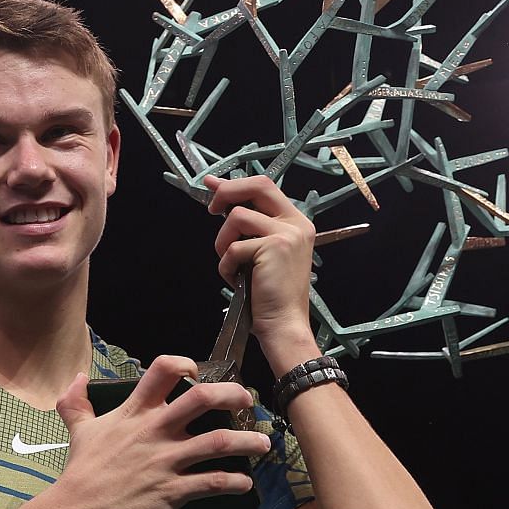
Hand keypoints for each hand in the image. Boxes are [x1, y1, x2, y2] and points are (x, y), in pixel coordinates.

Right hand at [47, 356, 271, 508]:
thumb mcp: (79, 431)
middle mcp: (155, 431)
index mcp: (136, 413)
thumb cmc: (81, 472)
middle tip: (248, 401)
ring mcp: (166, 461)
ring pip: (217, 442)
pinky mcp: (172, 491)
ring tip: (263, 443)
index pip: (163, 370)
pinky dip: (235, 482)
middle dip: (233, 395)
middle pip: (202, 399)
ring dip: (247, 441)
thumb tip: (76, 378)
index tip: (199, 372)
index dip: (185, 364)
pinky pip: (212, 483)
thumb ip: (77, 403)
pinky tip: (245, 483)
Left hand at [204, 173, 321, 374]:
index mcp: (296, 222)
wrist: (284, 325)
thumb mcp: (263, 253)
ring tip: (233, 266)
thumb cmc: (270, 295)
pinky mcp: (274, 247)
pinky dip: (227, 266)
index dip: (236, 183)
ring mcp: (287, 234)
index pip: (265, 186)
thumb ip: (249, 225)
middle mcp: (296, 223)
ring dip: (224, 243)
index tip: (212, 184)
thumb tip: (220, 196)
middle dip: (228, 192)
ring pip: (237, 217)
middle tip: (212, 209)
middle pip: (257, 186)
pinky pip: (234, 247)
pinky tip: (238, 281)